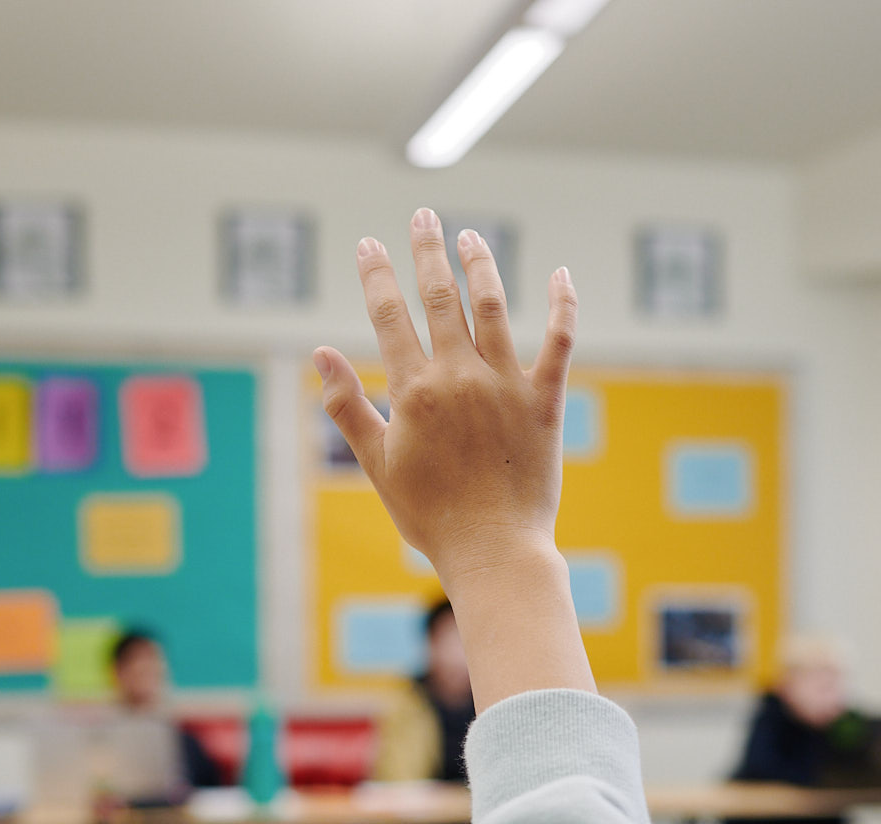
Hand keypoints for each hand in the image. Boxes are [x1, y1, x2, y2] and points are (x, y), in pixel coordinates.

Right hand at [316, 209, 593, 708]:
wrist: (494, 550)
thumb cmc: (430, 516)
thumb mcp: (376, 462)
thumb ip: (347, 405)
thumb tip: (319, 355)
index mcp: (415, 390)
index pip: (389, 315)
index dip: (376, 274)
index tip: (367, 242)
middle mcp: (460, 376)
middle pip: (439, 296)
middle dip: (428, 250)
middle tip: (423, 215)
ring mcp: (506, 385)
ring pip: (492, 306)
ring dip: (480, 265)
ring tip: (470, 237)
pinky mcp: (545, 401)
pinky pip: (559, 342)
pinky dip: (562, 305)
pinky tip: (561, 275)